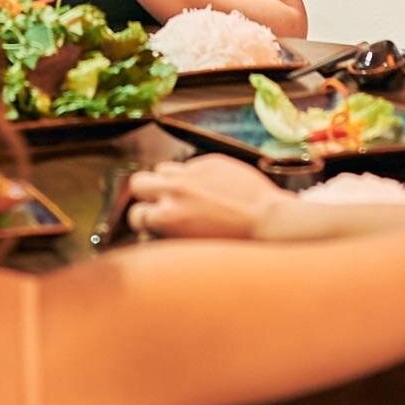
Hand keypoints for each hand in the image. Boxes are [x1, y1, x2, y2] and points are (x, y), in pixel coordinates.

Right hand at [124, 155, 291, 238]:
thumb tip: (158, 224)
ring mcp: (191, 174)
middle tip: (160, 199)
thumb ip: (171, 229)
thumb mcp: (193, 242)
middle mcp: (174, 192)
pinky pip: (190, 164)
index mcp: (167, 218)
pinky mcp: (209, 162)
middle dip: (146, 191)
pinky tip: (212, 188)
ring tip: (187, 192)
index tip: (152, 220)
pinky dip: (195, 175)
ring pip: (163, 169)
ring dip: (169, 179)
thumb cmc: (234, 242)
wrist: (268, 222)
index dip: (143, 218)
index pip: (136, 213)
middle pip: (138, 182)